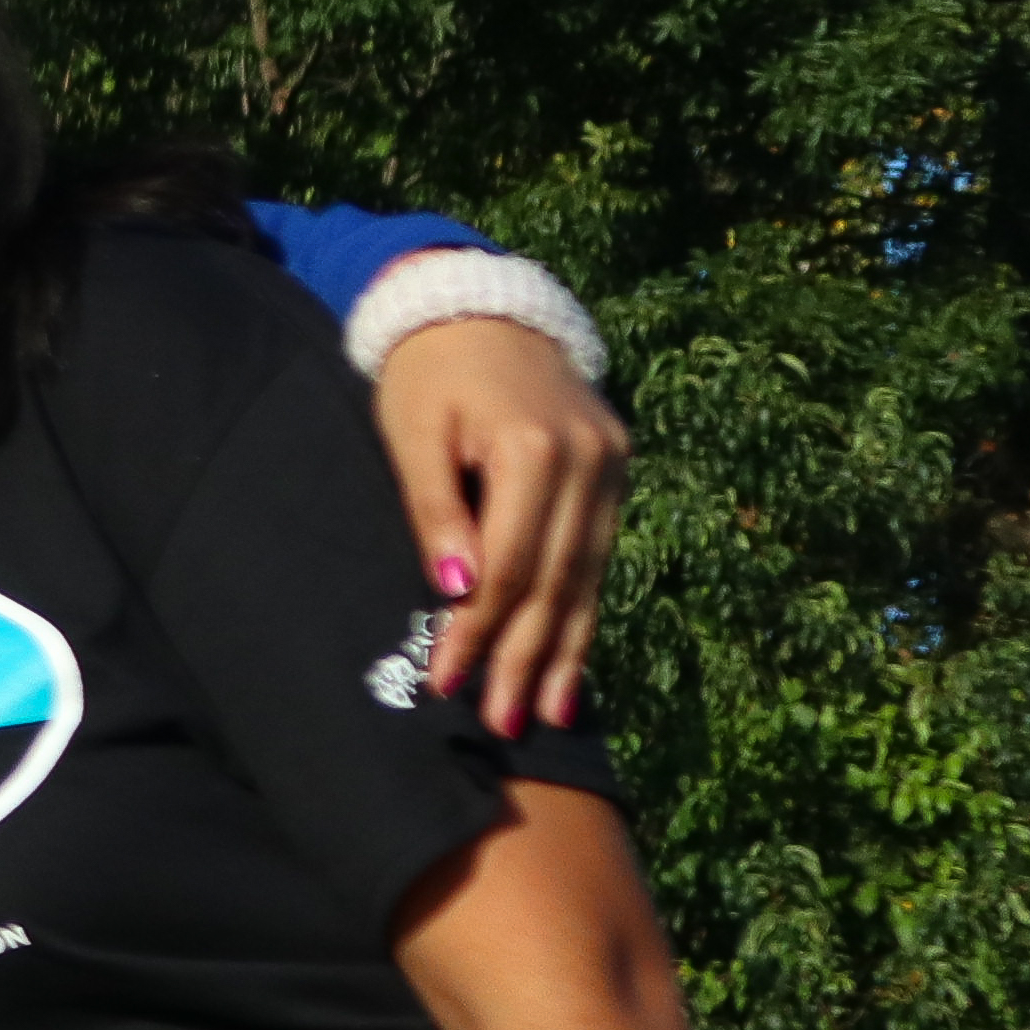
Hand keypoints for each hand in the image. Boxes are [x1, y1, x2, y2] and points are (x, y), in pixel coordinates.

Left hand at [370, 316, 622, 733]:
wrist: (481, 307)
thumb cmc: (426, 373)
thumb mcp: (412, 433)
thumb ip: (434, 509)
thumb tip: (457, 590)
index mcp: (535, 448)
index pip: (509, 563)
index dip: (479, 627)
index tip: (446, 679)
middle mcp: (589, 460)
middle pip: (556, 579)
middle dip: (528, 657)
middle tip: (502, 722)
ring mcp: (612, 465)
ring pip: (588, 575)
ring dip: (565, 650)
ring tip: (547, 714)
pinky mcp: (618, 468)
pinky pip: (600, 554)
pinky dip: (584, 610)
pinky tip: (574, 661)